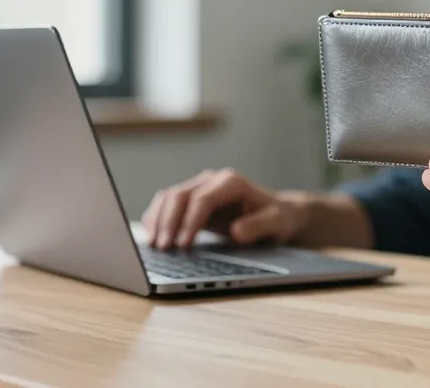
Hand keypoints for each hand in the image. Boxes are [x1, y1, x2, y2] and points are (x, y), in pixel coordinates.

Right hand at [142, 168, 309, 249]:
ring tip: (154, 246)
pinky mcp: (192, 200)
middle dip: (168, 222)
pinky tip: (152, 238)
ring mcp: (200, 188)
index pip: (203, 199)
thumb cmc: (278, 218)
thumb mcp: (277, 223)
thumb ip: (259, 226)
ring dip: (158, 221)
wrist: (277, 213)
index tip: (184, 245)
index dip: (190, 221)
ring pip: (169, 198)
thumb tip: (236, 231)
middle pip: (180, 195)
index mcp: (231, 182)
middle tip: (163, 249)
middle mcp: (212, 180)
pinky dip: (156, 219)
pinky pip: (166, 205)